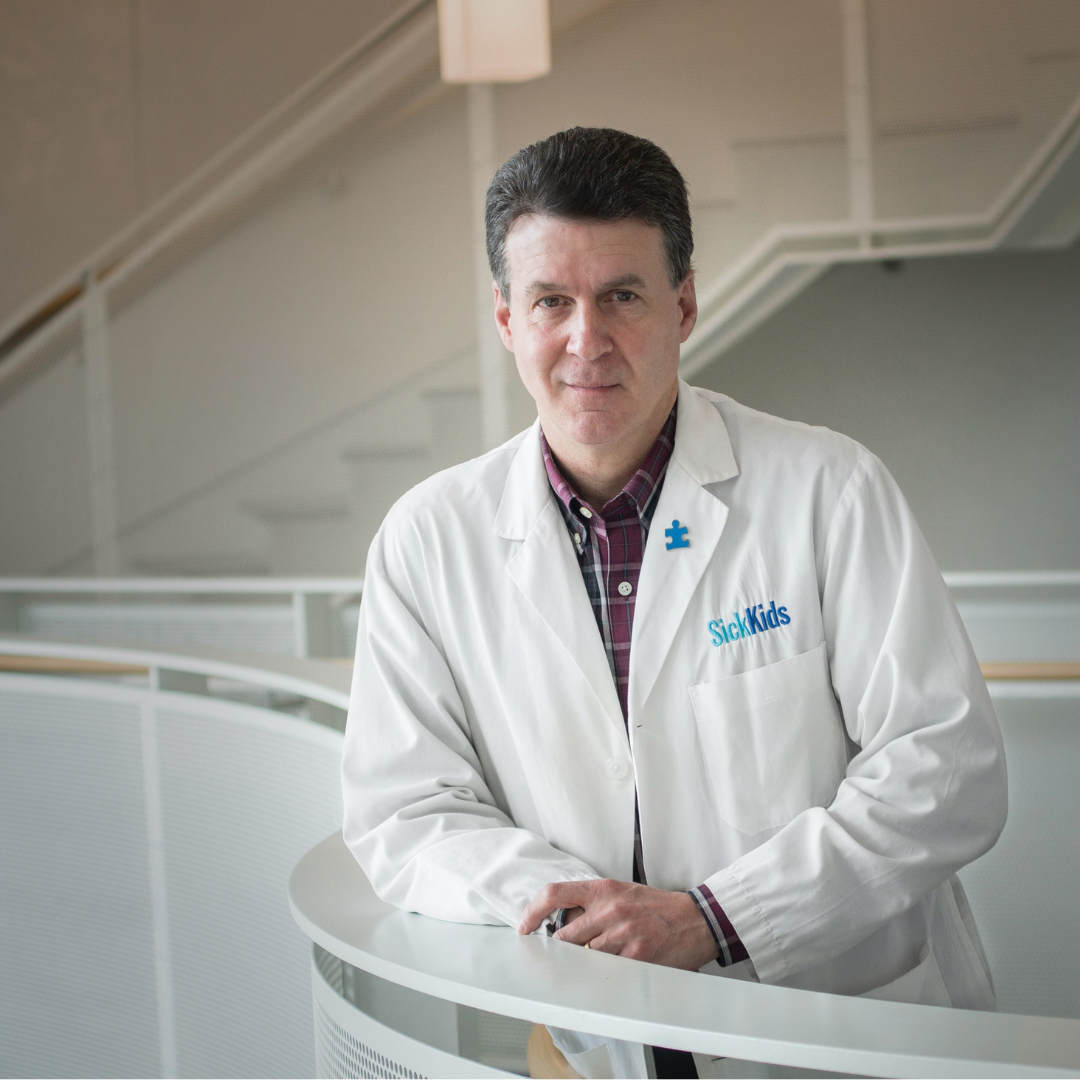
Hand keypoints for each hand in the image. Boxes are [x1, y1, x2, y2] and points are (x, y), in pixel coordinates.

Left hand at [518, 879, 717, 969]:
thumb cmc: (657, 907)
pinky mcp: (635, 956)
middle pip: (565, 935)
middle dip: (567, 948)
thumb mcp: (622, 894)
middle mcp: (609, 909)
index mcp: (603, 889)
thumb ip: (593, 904)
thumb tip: (562, 922)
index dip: (533, 911)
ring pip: (585, 956)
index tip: (525, 926)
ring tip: (611, 955)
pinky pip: (608, 971)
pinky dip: (609, 973)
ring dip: (591, 962)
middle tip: (574, 953)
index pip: (555, 893)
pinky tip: (623, 965)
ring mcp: (621, 933)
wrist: (695, 919)